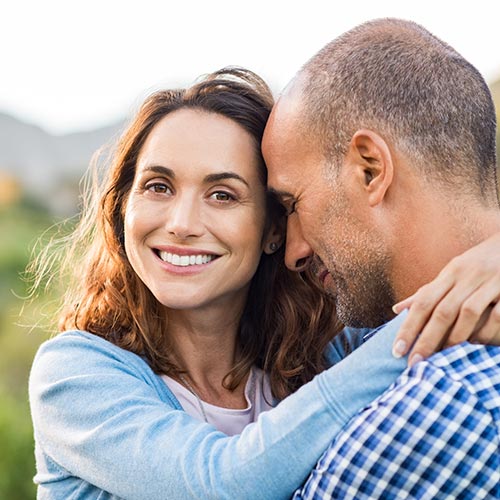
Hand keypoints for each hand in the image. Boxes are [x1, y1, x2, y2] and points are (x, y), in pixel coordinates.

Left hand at [391, 232, 499, 365]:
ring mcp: (490, 282)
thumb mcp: (451, 273)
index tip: (397, 351)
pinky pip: (498, 314)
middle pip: (442, 311)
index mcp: (450, 273)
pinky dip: (486, 330)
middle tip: (414, 363)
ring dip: (454, 337)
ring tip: (442, 360)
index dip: (408, 327)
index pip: (423, 302)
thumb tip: (397, 310)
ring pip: (467, 312)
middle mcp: (467, 276)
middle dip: (426, 339)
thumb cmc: (478, 263)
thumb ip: (427, 293)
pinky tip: (475, 345)